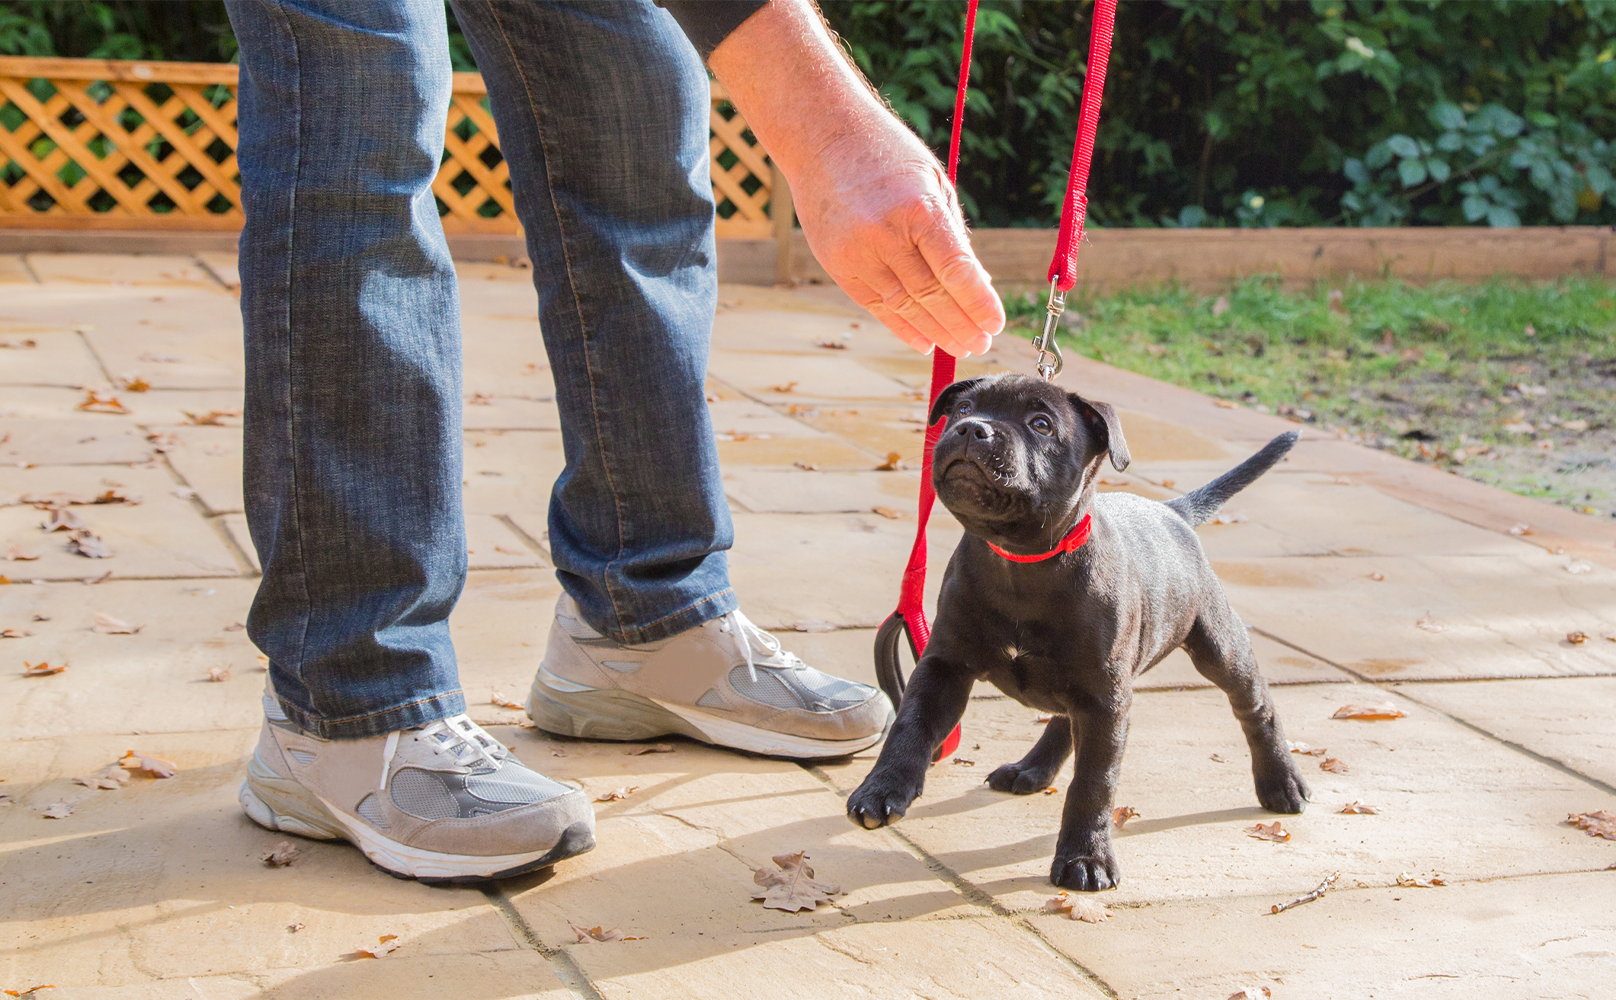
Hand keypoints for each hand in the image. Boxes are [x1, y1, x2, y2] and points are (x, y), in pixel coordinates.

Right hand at [790, 122, 1004, 357]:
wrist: (820, 135)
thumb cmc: (886, 154)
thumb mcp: (932, 182)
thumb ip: (951, 233)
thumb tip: (976, 283)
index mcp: (917, 208)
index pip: (955, 269)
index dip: (978, 302)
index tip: (996, 324)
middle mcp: (884, 234)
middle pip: (931, 295)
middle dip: (961, 324)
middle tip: (982, 343)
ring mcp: (856, 252)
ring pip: (904, 306)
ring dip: (936, 331)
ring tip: (960, 346)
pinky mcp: (837, 264)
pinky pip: (875, 305)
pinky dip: (902, 326)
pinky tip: (925, 340)